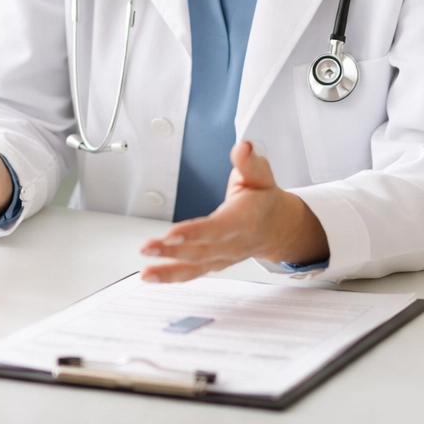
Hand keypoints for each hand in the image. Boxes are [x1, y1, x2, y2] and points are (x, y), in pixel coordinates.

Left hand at [139, 140, 327, 282]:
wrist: (277, 227)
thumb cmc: (264, 199)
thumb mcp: (261, 175)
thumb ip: (249, 162)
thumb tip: (244, 146)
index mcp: (245, 220)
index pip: (218, 228)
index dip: (195, 232)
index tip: (171, 233)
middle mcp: (233, 243)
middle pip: (201, 251)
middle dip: (172, 251)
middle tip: (147, 247)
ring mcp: (223, 257)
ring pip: (195, 267)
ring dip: (168, 270)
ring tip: (146, 272)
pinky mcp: (213, 263)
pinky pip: (193, 273)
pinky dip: (171, 277)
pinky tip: (151, 277)